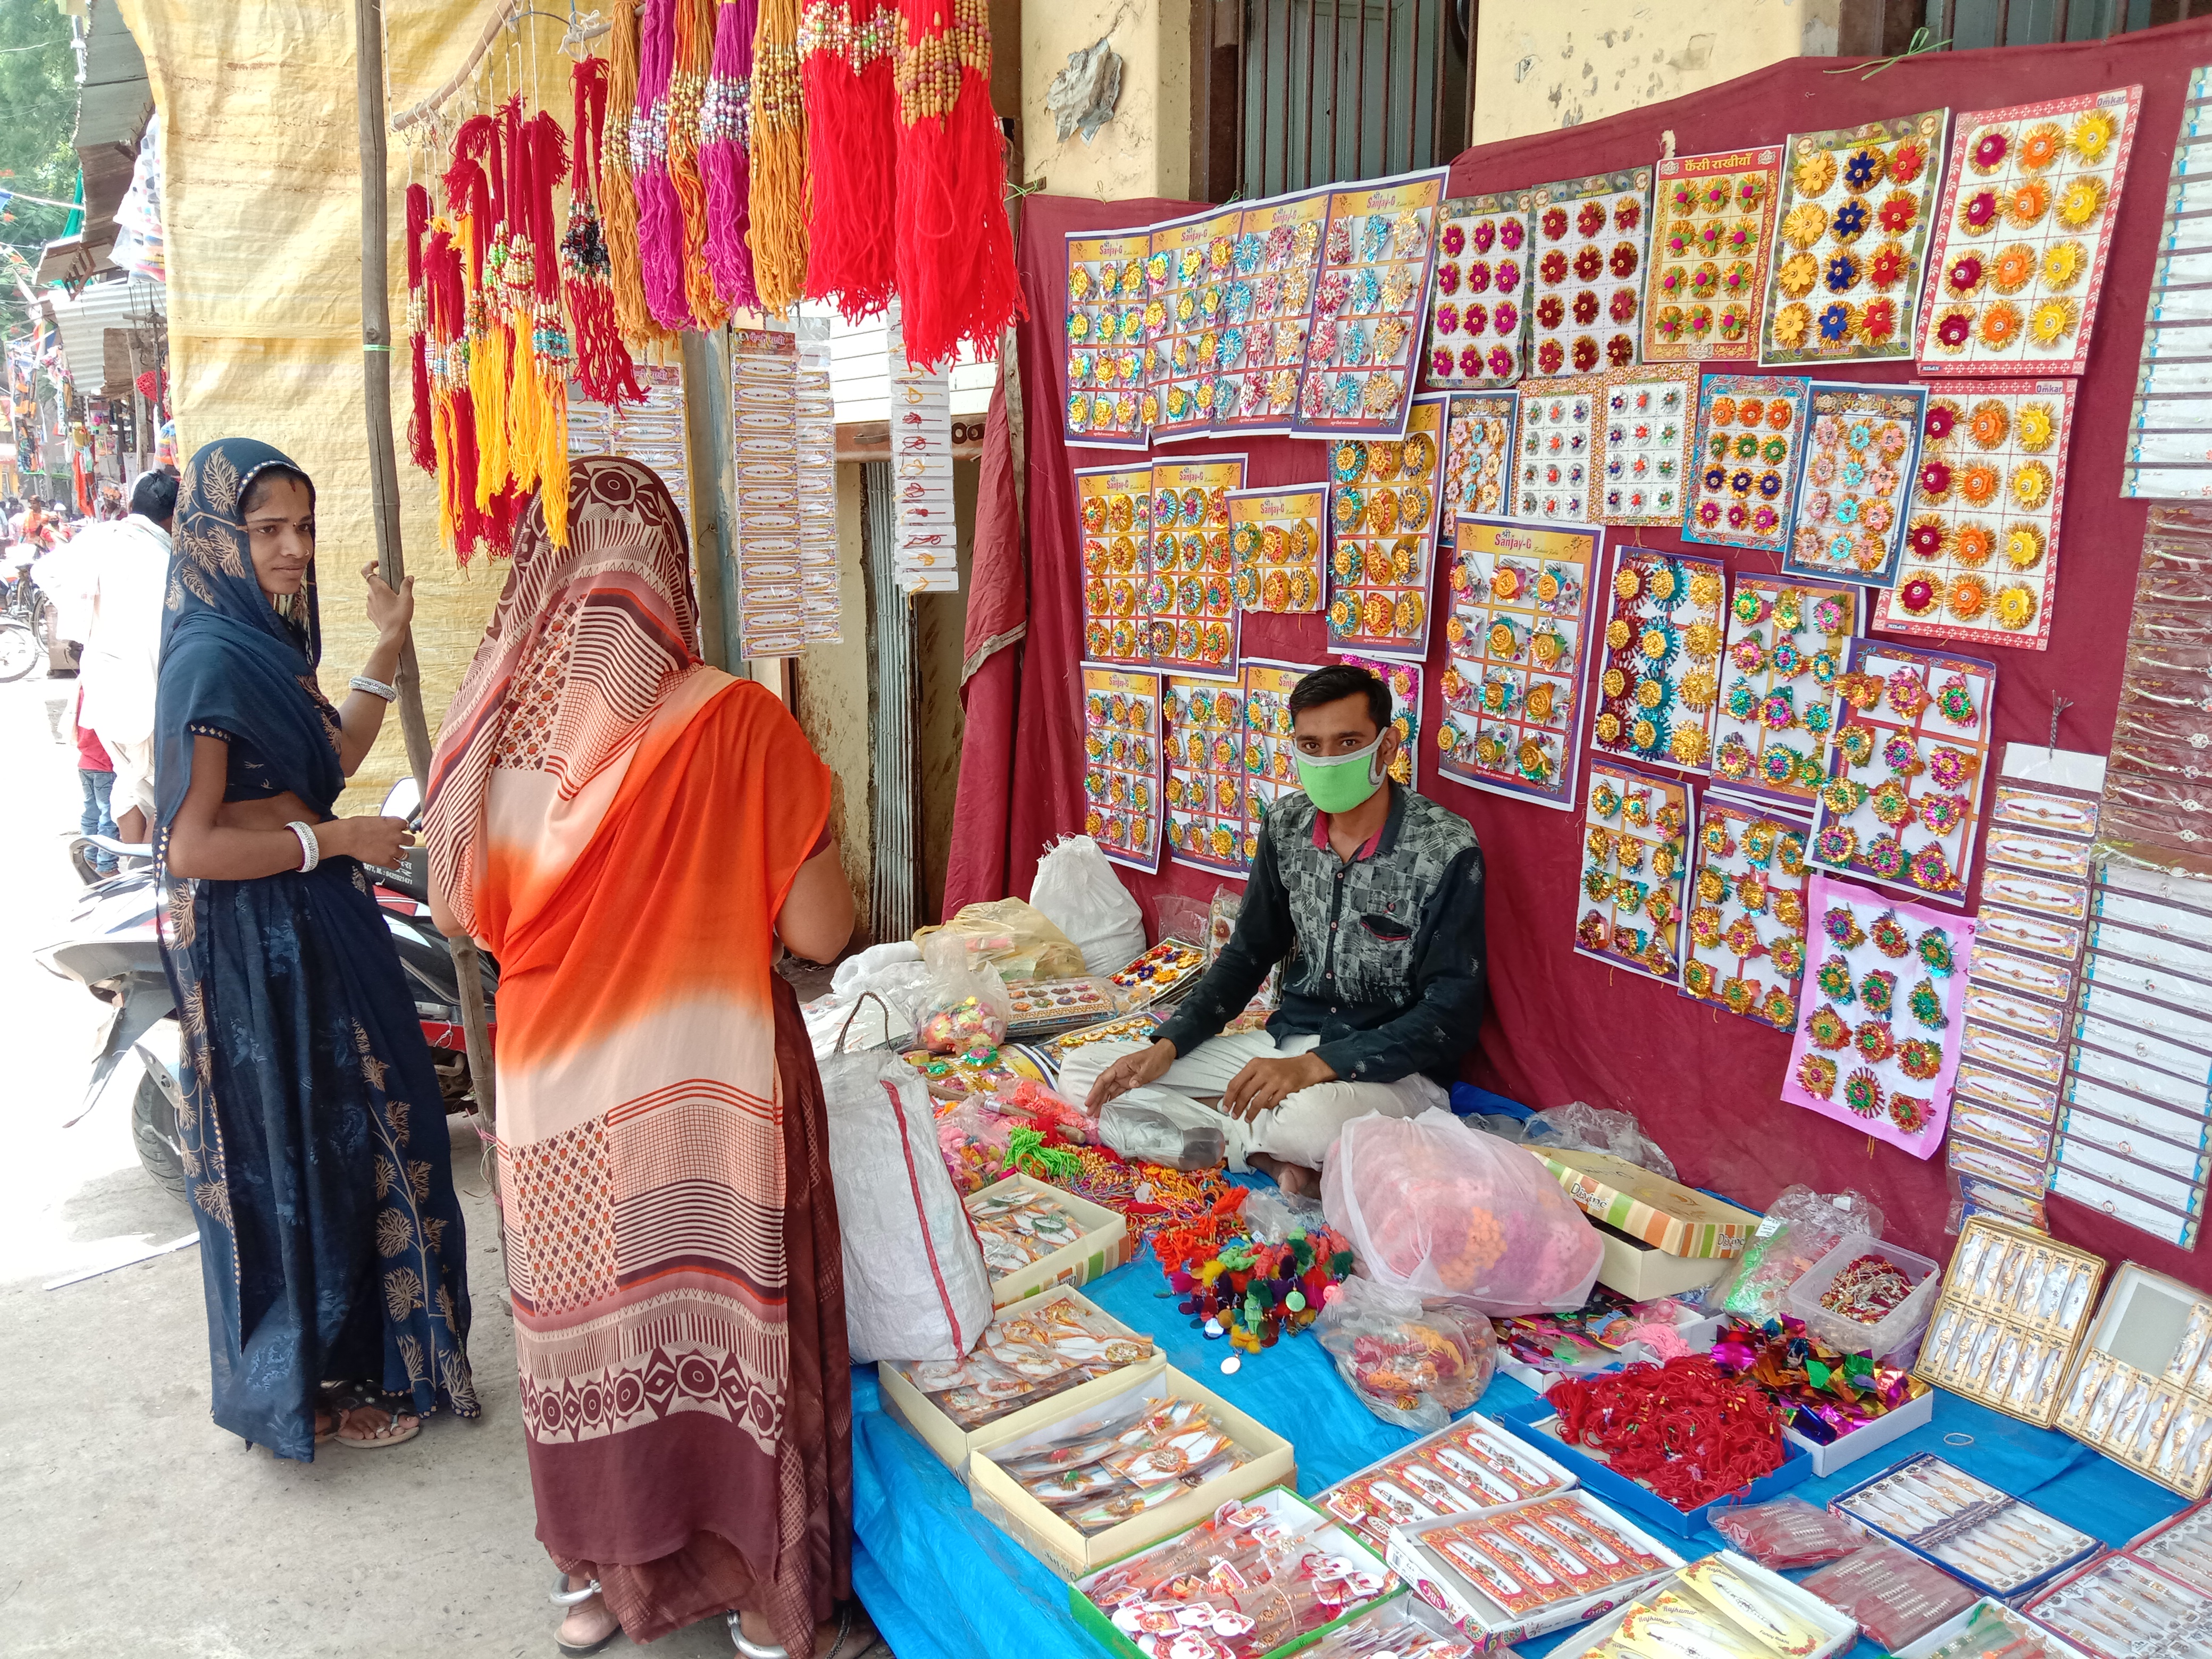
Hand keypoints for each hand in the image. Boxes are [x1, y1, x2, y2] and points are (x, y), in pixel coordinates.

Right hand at [322, 815, 412, 867]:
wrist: (348, 836)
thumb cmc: (357, 826)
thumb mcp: (376, 819)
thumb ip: (386, 824)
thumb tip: (389, 826)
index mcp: (394, 823)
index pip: (406, 825)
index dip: (401, 828)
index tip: (399, 830)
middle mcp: (397, 836)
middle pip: (411, 840)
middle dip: (406, 841)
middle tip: (400, 842)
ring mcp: (393, 849)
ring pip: (405, 854)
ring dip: (399, 854)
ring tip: (392, 853)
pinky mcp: (386, 860)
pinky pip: (397, 865)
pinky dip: (394, 864)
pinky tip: (389, 862)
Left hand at [362, 560, 414, 645]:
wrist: (391, 633)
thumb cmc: (399, 615)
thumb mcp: (407, 599)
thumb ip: (407, 586)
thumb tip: (409, 577)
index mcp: (378, 588)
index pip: (366, 570)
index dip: (370, 564)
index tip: (377, 564)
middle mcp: (370, 594)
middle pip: (373, 582)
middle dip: (382, 582)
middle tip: (395, 586)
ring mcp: (369, 604)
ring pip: (374, 594)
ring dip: (382, 594)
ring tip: (395, 600)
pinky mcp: (370, 612)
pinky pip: (374, 604)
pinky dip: (381, 603)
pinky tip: (390, 609)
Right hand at [1085, 1039, 1176, 1110]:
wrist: (1164, 1055)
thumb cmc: (1156, 1059)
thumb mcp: (1149, 1068)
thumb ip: (1139, 1076)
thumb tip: (1131, 1084)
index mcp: (1120, 1066)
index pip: (1103, 1079)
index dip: (1095, 1091)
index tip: (1088, 1102)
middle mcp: (1118, 1072)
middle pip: (1103, 1086)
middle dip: (1095, 1099)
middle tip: (1089, 1113)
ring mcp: (1122, 1078)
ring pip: (1108, 1090)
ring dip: (1101, 1101)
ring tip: (1095, 1113)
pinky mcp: (1127, 1083)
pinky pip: (1115, 1092)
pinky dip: (1110, 1100)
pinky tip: (1105, 1108)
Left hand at [1219, 1053, 1333, 1120]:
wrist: (1303, 1067)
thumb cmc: (1280, 1068)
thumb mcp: (1262, 1067)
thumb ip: (1248, 1079)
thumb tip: (1232, 1097)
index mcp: (1254, 1064)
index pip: (1235, 1083)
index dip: (1228, 1098)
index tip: (1225, 1107)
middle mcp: (1264, 1070)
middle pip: (1244, 1094)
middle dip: (1237, 1108)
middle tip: (1234, 1116)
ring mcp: (1276, 1079)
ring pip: (1257, 1102)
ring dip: (1250, 1113)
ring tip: (1247, 1119)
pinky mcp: (1286, 1088)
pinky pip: (1271, 1103)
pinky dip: (1266, 1108)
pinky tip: (1265, 1107)